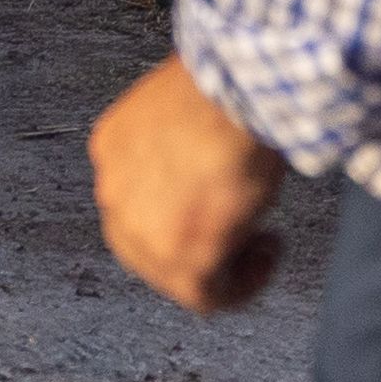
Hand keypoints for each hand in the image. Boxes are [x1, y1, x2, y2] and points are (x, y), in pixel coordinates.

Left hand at [90, 53, 287, 312]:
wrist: (237, 88)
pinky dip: (242, 284)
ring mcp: (140, 229)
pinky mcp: (179, 258)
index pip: (135, 197)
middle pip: (145, 241)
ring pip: (174, 274)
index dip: (177, 208)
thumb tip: (205, 158)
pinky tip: (268, 251)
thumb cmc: (225, 85)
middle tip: (238, 233)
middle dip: (194, 244)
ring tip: (262, 242)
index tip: (217, 199)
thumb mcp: (184, 110)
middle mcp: (114, 191)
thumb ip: (180, 141)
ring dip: (221, 265)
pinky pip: (206, 296)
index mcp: (112, 149)